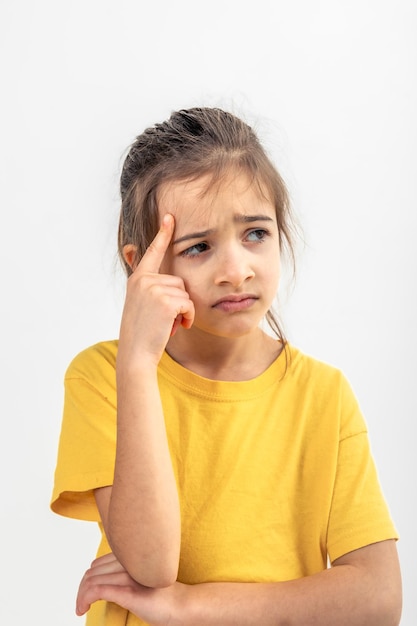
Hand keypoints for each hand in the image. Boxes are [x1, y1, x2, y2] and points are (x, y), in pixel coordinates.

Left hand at [76, 553, 186, 624]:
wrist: (181, 604)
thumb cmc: (160, 595)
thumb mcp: (140, 579)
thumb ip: (124, 575)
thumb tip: (102, 581)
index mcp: (130, 557)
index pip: (96, 565)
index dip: (87, 580)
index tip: (86, 595)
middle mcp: (128, 562)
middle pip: (91, 573)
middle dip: (81, 589)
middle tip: (81, 605)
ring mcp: (128, 576)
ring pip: (91, 581)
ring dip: (80, 597)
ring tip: (80, 609)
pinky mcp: (128, 592)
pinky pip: (97, 590)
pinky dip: (84, 599)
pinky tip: (83, 608)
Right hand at [118, 214, 194, 366]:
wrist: (136, 354)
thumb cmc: (142, 333)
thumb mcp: (142, 305)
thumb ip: (150, 289)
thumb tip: (162, 283)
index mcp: (138, 279)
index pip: (152, 252)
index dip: (162, 234)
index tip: (169, 216)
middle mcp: (144, 280)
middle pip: (179, 281)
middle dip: (179, 302)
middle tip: (164, 320)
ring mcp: (154, 289)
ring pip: (185, 294)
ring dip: (183, 312)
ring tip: (167, 325)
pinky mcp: (166, 301)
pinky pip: (189, 304)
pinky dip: (187, 318)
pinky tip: (176, 327)